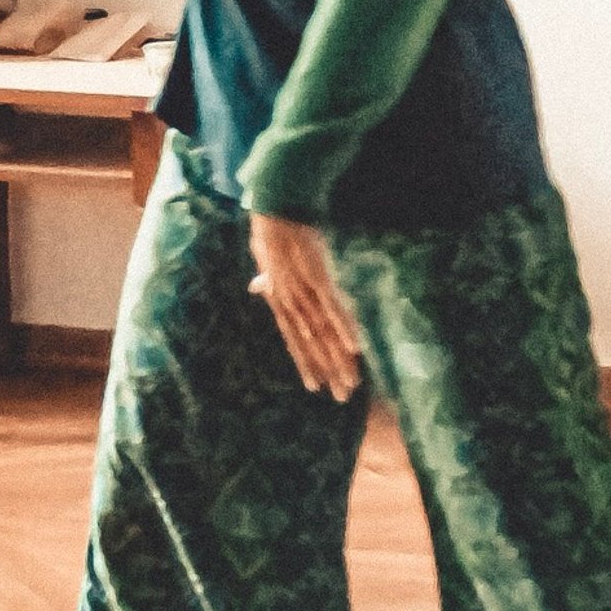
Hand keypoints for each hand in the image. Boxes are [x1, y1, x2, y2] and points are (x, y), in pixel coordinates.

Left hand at [248, 214, 362, 399]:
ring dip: (339, 359)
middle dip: (329, 371)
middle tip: (343, 397)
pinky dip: (343, 328)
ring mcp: (305, 293)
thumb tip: (256, 287)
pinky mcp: (318, 279)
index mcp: (280, 301)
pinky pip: (333, 309)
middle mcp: (292, 303)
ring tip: (351, 381)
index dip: (305, 364)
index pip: (294, 341)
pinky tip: (354, 349)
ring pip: (324, 334)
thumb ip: (265, 280)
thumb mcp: (264, 261)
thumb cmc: (271, 236)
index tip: (316, 387)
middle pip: (313, 345)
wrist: (274, 213)